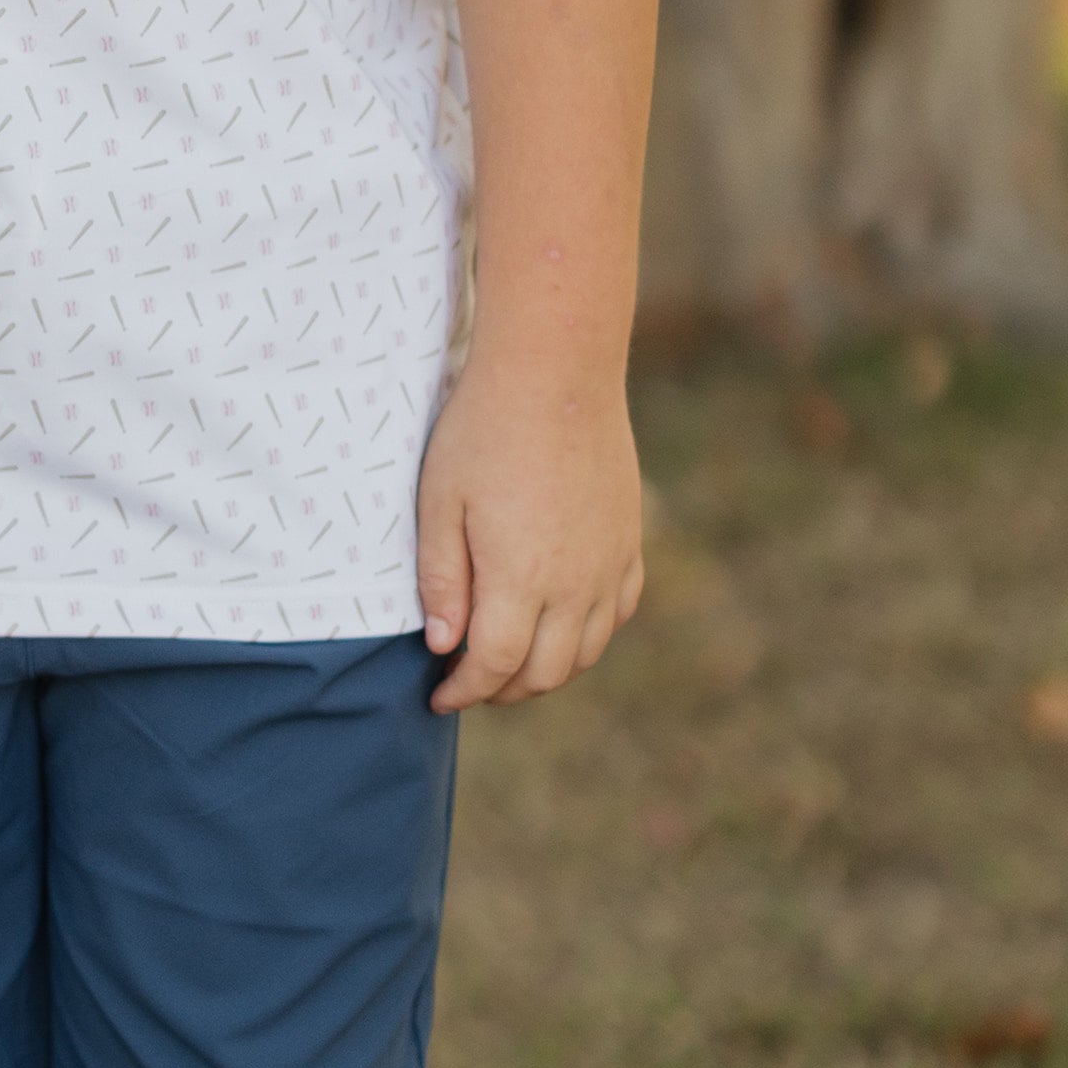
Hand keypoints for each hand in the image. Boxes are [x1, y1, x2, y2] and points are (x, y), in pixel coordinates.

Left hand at [414, 356, 642, 709]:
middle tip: (467, 683)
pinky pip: (617, 612)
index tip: (438, 696)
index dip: (463, 690)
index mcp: (522, 578)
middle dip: (500, 690)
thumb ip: (442, 580)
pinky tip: (559, 627)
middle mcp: (575, 584)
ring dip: (544, 672)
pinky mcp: (629, 543)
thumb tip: (445, 645)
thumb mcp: (440, 503)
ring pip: (584, 652)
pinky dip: (586, 637)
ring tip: (508, 663)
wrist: (558, 372)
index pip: (494, 666)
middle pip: (543, 673)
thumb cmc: (484, 430)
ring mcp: (609, 565)